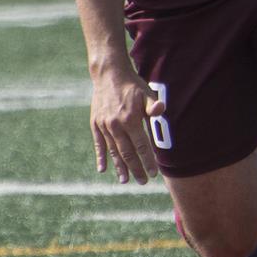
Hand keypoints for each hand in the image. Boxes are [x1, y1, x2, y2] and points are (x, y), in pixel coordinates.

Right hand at [89, 69, 161, 184]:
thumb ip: (153, 106)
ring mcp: (103, 126)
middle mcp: (115, 126)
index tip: (154, 173)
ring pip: (113, 151)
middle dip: (136, 169)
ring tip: (125, 180)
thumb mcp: (146, 93)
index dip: (148, 161)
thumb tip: (161, 110)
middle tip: (143, 181)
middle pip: (127, 153)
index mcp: (130, 120)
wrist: (109, 75)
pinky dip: (101, 157)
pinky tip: (103, 169)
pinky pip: (99, 144)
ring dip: (119, 167)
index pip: (141, 146)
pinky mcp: (95, 124)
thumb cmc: (132, 85)